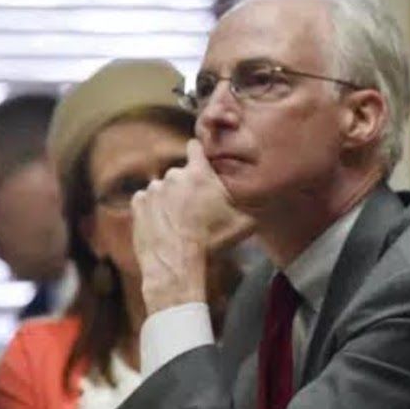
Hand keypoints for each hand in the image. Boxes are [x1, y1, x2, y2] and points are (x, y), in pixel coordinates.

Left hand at [131, 139, 254, 313]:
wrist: (177, 262)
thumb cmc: (213, 240)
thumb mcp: (245, 222)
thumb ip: (255, 203)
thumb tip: (271, 194)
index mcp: (200, 173)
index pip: (196, 146)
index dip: (199, 154)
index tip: (203, 164)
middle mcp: (174, 175)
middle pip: (181, 173)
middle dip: (187, 185)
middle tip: (196, 207)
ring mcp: (153, 189)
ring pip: (164, 188)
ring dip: (170, 198)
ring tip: (179, 221)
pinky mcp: (138, 204)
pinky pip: (146, 200)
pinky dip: (153, 209)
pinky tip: (164, 224)